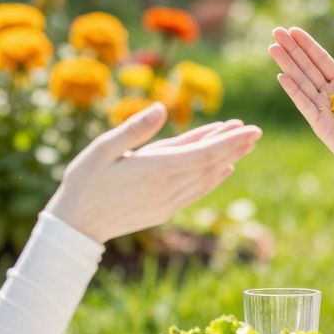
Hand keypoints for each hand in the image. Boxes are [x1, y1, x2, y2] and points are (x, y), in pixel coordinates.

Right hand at [45, 104, 260, 241]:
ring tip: (245, 145)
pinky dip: (213, 178)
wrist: (77, 225)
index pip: (204, 154)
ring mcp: (168, 202)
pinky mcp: (164, 210)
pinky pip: (197, 191)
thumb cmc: (84, 181)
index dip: (229, 141)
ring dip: (227, 160)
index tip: (249, 129)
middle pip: (211, 165)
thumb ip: (135, 129)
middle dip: (235, 147)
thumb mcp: (102, 148)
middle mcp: (167, 187)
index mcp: (155, 169)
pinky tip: (224, 169)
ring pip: (206, 178)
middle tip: (256, 131)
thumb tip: (162, 108)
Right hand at [269, 27, 333, 183]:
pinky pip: (304, 104)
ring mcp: (323, 109)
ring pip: (302, 82)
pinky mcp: (320, 124)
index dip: (309, 46)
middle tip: (276, 31)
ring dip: (288, 65)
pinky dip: (293, 90)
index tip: (294, 30)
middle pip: (308, 67)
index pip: (323, 61)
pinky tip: (282, 76)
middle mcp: (331, 95)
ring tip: (273, 47)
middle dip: (292, 50)